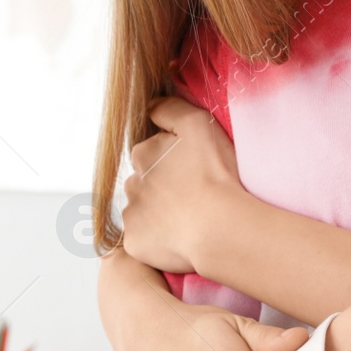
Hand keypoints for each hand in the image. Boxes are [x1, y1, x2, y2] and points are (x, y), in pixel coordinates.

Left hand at [121, 96, 244, 273]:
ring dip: (160, 213)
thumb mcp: (197, 124)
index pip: (153, 153)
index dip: (174, 161)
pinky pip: (144, 239)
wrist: (219, 227)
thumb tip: (150, 106)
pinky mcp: (135, 244)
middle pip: (146, 182)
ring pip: (143, 210)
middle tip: (194, 196)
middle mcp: (130, 183)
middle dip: (163, 187)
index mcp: (143, 154)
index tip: (194, 171)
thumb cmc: (213, 174)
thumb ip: (169, 109)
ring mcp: (131, 216)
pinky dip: (158, 239)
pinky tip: (181, 237)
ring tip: (190, 219)